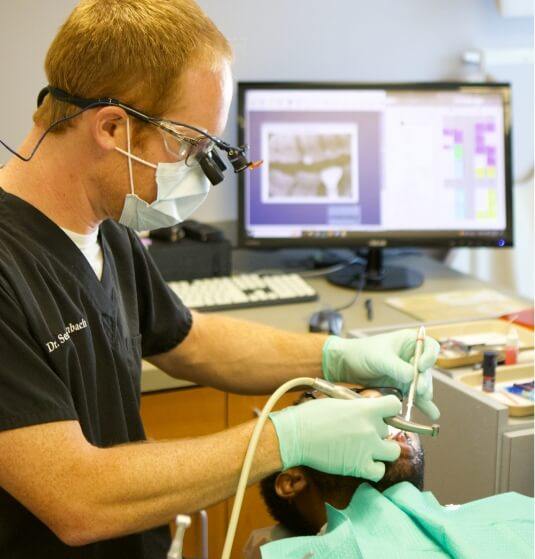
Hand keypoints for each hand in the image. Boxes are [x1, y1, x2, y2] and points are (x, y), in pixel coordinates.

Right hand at [269, 395, 401, 480]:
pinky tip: (362, 463)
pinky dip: (373, 469)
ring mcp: (367, 449)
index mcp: (364, 408)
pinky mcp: (359, 467)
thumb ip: (356, 407)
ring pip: (393, 451)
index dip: (389, 409)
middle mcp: (370, 428)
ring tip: (367, 449)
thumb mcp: (337, 402)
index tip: (382, 413)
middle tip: (360, 432)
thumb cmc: (310, 416)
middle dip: (377, 430)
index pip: (394, 405)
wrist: (296, 436)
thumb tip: (365, 410)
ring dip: (382, 450)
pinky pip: (380, 471)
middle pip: (388, 429)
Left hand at [322, 329, 439, 419]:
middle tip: (420, 389)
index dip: (430, 356)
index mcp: (409, 342)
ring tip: (423, 400)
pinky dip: (424, 404)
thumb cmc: (363, 352)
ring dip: (425, 393)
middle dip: (425, 380)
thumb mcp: (380, 357)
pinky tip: (431, 413)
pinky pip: (417, 396)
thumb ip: (396, 367)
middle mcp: (412, 357)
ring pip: (423, 384)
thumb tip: (413, 377)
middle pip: (427, 369)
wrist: (347, 365)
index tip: (422, 366)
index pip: (430, 347)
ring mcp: (409, 373)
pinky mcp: (404, 387)